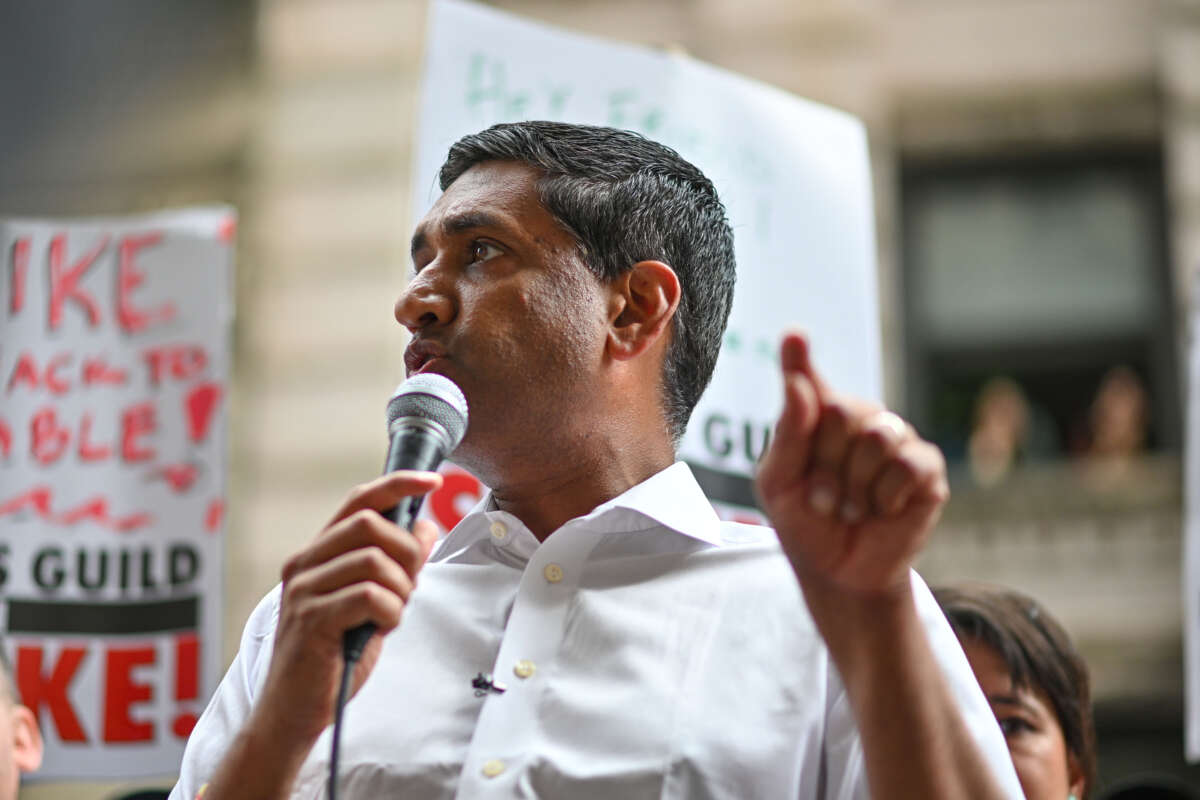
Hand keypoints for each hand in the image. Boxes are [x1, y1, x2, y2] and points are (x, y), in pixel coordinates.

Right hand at [251, 471, 442, 746]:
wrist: (293, 711)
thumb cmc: (331, 658)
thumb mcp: (370, 604)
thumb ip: (393, 567)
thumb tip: (425, 527)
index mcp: (317, 554)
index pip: (359, 500)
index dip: (398, 484)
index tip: (432, 482)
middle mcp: (305, 564)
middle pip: (370, 523)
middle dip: (407, 551)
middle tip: (408, 586)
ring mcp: (304, 591)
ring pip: (374, 560)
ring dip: (399, 589)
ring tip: (390, 614)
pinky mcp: (312, 619)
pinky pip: (369, 596)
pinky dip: (389, 612)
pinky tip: (380, 628)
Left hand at [756, 332, 947, 596]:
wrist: (840, 574)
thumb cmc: (806, 523)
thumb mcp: (779, 484)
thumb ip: (788, 434)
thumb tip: (796, 384)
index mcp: (815, 418)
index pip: (807, 380)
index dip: (800, 358)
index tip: (793, 336)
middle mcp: (858, 418)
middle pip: (841, 411)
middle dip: (825, 465)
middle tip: (822, 497)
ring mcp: (895, 439)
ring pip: (876, 437)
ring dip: (853, 486)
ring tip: (849, 508)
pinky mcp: (926, 468)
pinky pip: (907, 464)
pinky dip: (885, 496)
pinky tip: (880, 511)